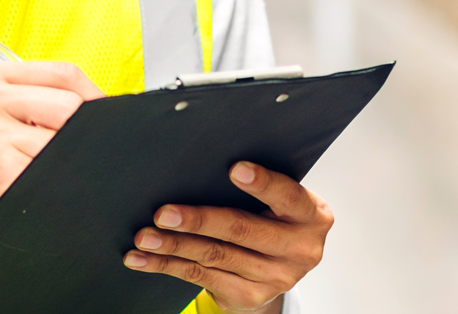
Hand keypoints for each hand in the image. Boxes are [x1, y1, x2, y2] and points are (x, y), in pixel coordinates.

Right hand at [0, 60, 103, 259]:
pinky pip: (53, 171)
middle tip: (68, 150)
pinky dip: (55, 181)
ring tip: (36, 169)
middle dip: (80, 131)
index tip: (100, 113)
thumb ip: (29, 98)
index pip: (63, 73)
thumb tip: (92, 104)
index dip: (93, 94)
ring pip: (66, 141)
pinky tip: (33, 186)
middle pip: (71, 105)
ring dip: (64, 160)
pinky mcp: (2, 171)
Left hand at [123, 162, 333, 312]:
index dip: (262, 183)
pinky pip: (202, 276)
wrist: (280, 270)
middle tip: (165, 213)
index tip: (234, 169)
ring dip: (174, 246)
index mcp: (312, 216)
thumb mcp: (282, 203)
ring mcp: (274, 277)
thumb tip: (206, 162)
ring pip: (215, 255)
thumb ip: (262, 187)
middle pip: (243, 230)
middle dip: (199, 220)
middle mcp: (299, 250)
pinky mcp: (249, 296)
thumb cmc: (276, 220)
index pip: (287, 196)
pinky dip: (168, 265)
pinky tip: (145, 259)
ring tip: (146, 236)